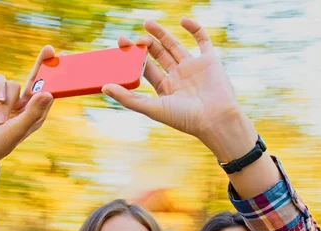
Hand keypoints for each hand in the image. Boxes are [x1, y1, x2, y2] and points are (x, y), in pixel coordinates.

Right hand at [0, 46, 56, 190]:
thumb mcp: (17, 130)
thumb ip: (32, 112)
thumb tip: (48, 93)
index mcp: (36, 115)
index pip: (50, 92)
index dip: (57, 78)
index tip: (65, 62)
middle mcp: (24, 105)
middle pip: (36, 80)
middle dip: (42, 65)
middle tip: (49, 49)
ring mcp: (9, 98)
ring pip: (14, 85)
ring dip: (6, 103)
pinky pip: (0, 80)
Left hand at [102, 18, 256, 160]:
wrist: (216, 119)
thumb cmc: (185, 119)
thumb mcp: (152, 108)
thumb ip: (128, 98)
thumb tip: (104, 87)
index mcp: (165, 89)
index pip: (146, 69)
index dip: (133, 57)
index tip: (121, 44)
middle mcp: (178, 77)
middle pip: (158, 56)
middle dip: (145, 44)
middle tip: (133, 36)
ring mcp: (194, 68)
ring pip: (175, 46)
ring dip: (161, 34)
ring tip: (147, 23)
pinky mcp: (209, 60)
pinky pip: (202, 40)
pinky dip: (194, 28)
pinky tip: (182, 21)